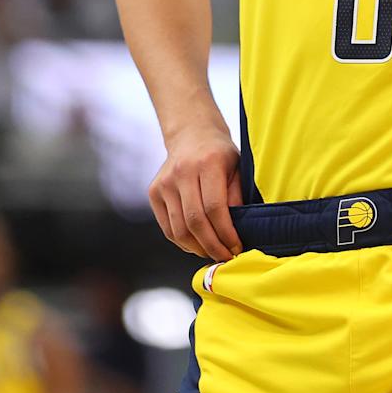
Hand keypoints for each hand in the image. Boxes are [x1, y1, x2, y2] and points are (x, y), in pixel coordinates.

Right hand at [148, 122, 243, 260]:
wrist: (191, 134)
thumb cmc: (220, 154)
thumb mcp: (237, 168)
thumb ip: (237, 197)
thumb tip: (236, 232)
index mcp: (207, 163)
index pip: (215, 208)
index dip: (226, 233)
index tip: (236, 247)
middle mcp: (182, 172)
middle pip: (195, 222)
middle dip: (212, 246)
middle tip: (225, 258)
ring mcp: (164, 183)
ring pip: (179, 229)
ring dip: (197, 248)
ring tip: (212, 254)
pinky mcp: (154, 192)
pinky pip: (167, 228)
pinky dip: (183, 243)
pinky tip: (197, 246)